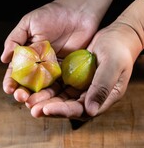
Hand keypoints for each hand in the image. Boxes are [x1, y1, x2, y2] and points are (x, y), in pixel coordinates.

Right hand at [0, 0, 102, 99]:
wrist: (79, 12)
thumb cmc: (52, 14)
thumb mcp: (29, 23)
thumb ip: (15, 39)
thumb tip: (3, 58)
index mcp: (28, 53)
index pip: (17, 70)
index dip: (11, 80)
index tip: (8, 89)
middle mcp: (39, 63)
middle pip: (29, 82)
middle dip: (23, 92)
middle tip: (21, 98)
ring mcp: (54, 68)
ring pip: (44, 86)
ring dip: (38, 96)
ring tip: (33, 104)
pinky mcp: (68, 70)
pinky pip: (61, 83)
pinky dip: (56, 93)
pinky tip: (52, 100)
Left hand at [25, 18, 141, 119]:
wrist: (116, 36)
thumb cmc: (118, 50)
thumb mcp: (113, 66)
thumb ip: (102, 87)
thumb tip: (90, 111)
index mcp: (103, 98)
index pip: (81, 110)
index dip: (64, 111)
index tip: (47, 108)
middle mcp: (90, 96)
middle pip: (68, 106)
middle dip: (49, 108)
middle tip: (32, 108)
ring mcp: (81, 87)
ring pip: (61, 97)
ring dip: (45, 99)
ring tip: (29, 100)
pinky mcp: (74, 77)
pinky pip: (59, 84)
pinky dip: (48, 86)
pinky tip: (35, 86)